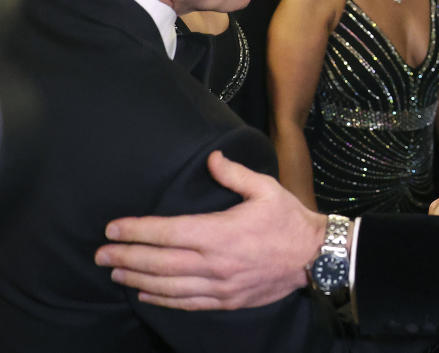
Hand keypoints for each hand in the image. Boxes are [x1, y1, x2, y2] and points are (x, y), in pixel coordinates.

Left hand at [95, 151, 325, 310]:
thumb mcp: (266, 188)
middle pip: (159, 263)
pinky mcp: (227, 300)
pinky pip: (187, 303)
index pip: (167, 232)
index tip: (113, 229)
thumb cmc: (289, 220)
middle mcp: (214, 262)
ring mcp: (219, 285)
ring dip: (137, 280)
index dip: (137, 230)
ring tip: (115, 274)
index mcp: (220, 232)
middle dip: (126, 258)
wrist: (315, 256)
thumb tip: (211, 159)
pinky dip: (163, 299)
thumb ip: (234, 174)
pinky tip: (146, 295)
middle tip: (100, 255)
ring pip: (168, 286)